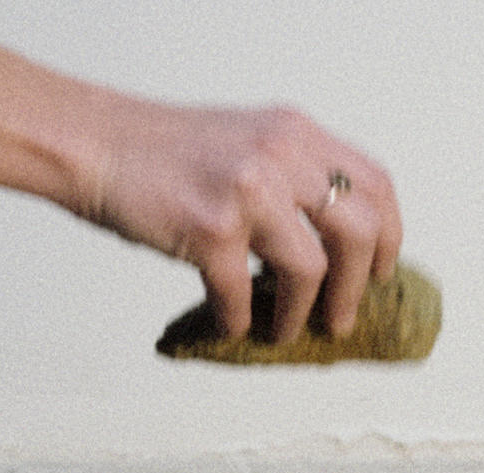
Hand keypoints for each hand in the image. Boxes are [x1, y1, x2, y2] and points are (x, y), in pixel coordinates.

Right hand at [76, 102, 401, 342]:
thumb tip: (331, 243)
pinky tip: (230, 324)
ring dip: (301, 313)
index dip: (390, 236)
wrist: (94, 143)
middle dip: (358, 286)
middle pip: (359, 230)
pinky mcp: (208, 229)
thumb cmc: (161, 152)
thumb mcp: (247, 140)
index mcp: (296, 133)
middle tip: (341, 316)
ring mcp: (247, 191)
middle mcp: (280, 155)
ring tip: (285, 328)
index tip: (382, 270)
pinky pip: (239, 295)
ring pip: (311, 270)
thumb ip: (291, 176)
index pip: (375, 185)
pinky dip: (237, 321)